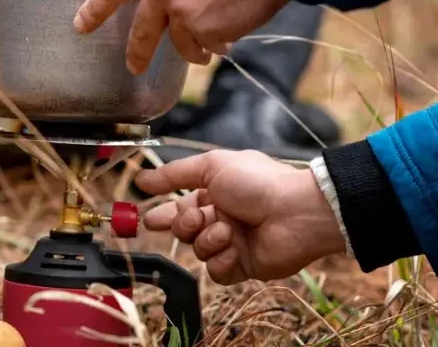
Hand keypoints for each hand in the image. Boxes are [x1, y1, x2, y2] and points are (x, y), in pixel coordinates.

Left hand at [72, 0, 288, 73]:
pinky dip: (218, 44)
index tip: (81, 26)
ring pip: (180, 44)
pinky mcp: (207, 32)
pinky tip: (232, 31)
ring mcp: (183, 14)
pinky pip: (208, 47)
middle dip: (137, 54)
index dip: (94, 9)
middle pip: (140, 32)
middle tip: (134, 65)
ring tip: (214, 38)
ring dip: (195, 46)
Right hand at [137, 150, 345, 284]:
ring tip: (228, 230)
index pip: (179, 206)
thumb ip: (173, 174)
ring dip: (208, 240)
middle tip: (197, 219)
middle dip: (185, 225)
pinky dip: (222, 260)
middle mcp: (221, 218)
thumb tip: (141, 179)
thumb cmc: (258, 183)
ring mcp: (231, 243)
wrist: (296, 211)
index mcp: (214, 194)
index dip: (162, 213)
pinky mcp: (243, 266)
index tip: (149, 219)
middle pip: (183, 230)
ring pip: (198, 250)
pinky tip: (234, 249)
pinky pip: (216, 272)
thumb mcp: (211, 166)